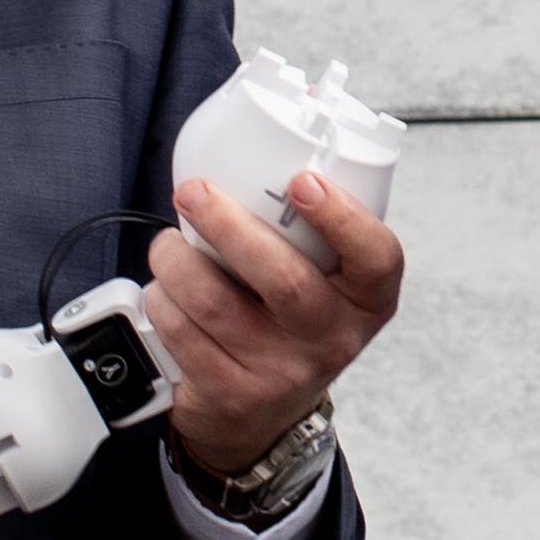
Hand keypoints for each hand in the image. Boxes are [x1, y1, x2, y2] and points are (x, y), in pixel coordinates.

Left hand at [150, 173, 403, 479]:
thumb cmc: (289, 323)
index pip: (377, 259)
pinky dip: (162, 301)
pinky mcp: (230, 395)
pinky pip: (183, 334)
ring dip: (177, 262)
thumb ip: (308, 226)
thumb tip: (280, 121)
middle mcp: (331, 340)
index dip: (343, 217)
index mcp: (366, 300)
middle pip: (286, 280)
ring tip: (168, 246)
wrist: (260, 419)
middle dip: (229, 226)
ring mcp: (281, 373)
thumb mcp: (324, 283)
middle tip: (194, 192)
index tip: (302, 181)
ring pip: (216, 304)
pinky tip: (166, 292)